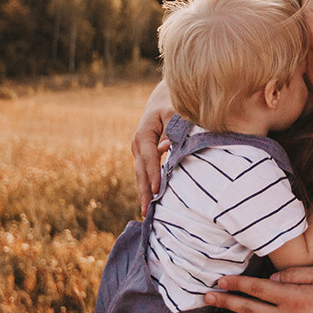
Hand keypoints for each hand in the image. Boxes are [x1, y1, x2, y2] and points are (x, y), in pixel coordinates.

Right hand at [131, 82, 174, 215]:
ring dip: (144, 193)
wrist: (163, 98)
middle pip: (141, 171)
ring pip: (141, 175)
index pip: (149, 159)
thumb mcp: (174, 113)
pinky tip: (151, 202)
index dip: (153, 175)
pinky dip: (147, 187)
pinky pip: (145, 173)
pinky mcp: (144, 155)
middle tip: (146, 213)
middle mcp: (138, 144)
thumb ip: (171, 130)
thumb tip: (164, 149)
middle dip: (144, 192)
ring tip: (146, 214)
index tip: (157, 191)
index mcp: (143, 134)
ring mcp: (139, 151)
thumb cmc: (172, 104)